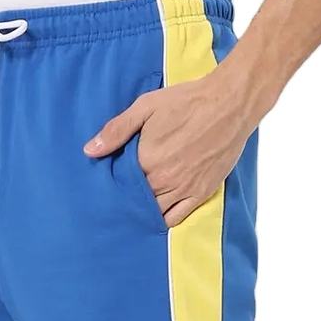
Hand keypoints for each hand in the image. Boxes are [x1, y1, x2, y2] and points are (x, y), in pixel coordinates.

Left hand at [84, 65, 256, 227]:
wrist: (230, 104)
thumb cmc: (187, 101)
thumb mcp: (146, 107)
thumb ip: (117, 130)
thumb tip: (90, 150)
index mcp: (146, 160)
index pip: (120, 183)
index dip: (115, 183)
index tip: (112, 181)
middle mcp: (163, 179)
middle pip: (136, 200)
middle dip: (128, 198)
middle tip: (121, 195)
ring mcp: (183, 189)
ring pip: (154, 212)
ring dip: (144, 210)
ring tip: (137, 206)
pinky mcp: (201, 193)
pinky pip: (177, 218)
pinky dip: (164, 219)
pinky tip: (157, 215)